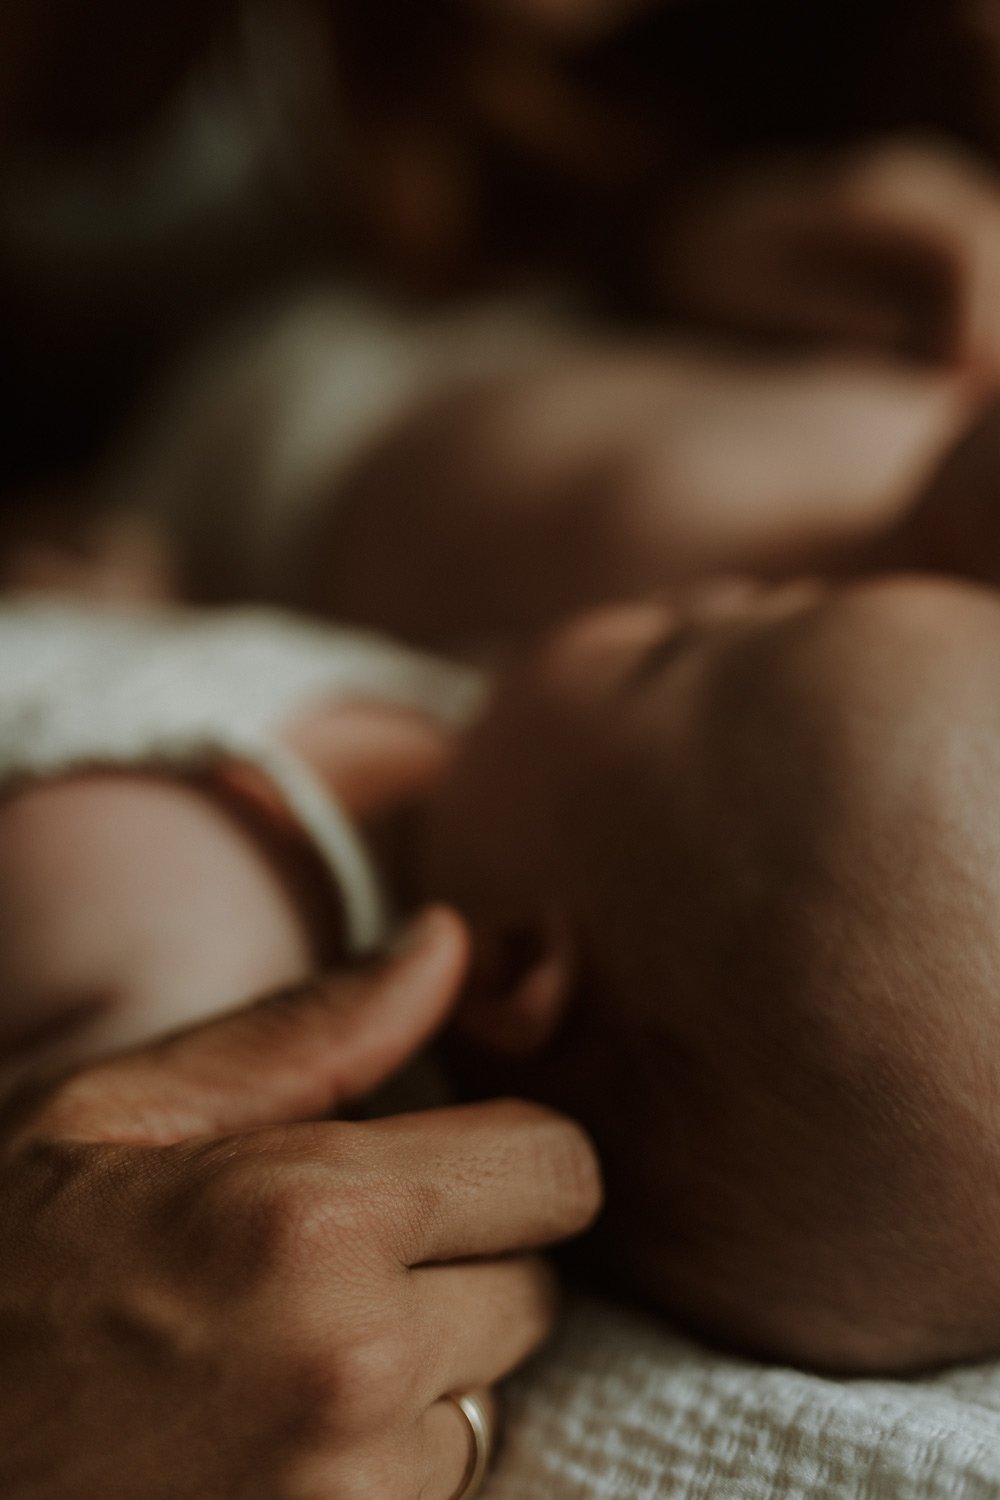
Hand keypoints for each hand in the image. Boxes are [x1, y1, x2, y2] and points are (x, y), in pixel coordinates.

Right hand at [0, 908, 601, 1499]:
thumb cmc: (2, 1261)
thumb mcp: (122, 1111)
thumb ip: (313, 1027)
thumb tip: (447, 942)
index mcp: (310, 1213)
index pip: (557, 1168)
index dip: (507, 1154)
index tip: (441, 1161)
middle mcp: (354, 1360)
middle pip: (539, 1286)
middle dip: (466, 1256)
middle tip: (345, 1255)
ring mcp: (347, 1491)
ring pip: (494, 1392)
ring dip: (428, 1364)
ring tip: (295, 1346)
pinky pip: (438, 1484)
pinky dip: (386, 1455)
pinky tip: (281, 1427)